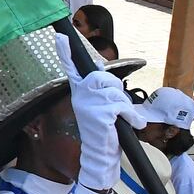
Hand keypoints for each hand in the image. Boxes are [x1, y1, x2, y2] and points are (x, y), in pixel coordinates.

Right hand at [55, 34, 145, 190]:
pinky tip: (132, 125)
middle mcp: (80, 97)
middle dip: (116, 89)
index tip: (61, 37)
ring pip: (116, 93)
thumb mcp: (101, 107)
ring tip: (124, 120)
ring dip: (126, 107)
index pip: (71, 69)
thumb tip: (101, 70)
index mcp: (79, 93)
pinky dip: (132, 117)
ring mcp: (89, 106)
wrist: (101, 155)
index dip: (66, 53)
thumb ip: (101, 90)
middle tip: (119, 106)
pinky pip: (123, 107)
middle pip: (103, 78)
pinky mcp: (101, 116)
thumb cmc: (104, 131)